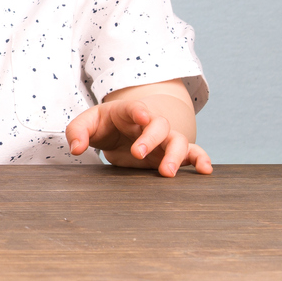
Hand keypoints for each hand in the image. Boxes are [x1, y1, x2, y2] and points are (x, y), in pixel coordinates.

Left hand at [66, 96, 211, 176]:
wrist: (119, 132)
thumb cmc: (104, 126)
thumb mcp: (87, 124)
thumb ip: (78, 132)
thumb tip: (75, 148)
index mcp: (128, 112)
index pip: (134, 108)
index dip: (139, 110)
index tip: (142, 116)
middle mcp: (150, 124)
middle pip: (160, 125)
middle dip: (151, 139)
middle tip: (138, 154)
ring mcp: (164, 139)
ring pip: (179, 141)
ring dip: (175, 155)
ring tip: (166, 173)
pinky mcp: (173, 154)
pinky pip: (193, 154)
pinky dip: (202, 160)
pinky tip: (206, 171)